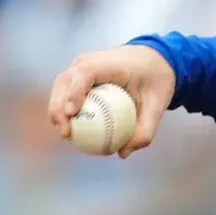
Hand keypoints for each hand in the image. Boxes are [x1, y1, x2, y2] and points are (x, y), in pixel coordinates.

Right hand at [48, 45, 175, 157]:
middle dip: (58, 106)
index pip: (86, 72)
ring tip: (65, 135)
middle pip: (65, 80)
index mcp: (110, 62)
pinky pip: (66, 92)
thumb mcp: (158, 104)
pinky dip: (64, 110)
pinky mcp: (77, 75)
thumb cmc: (155, 81)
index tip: (72, 113)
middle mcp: (90, 60)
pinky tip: (70, 132)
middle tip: (65, 133)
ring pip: (60, 87)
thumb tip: (123, 154)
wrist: (153, 61)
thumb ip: (145, 129)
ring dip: (57, 110)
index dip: (75, 91)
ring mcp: (80, 66)